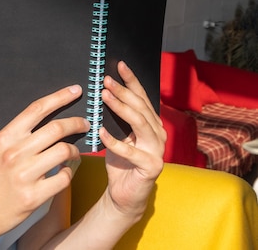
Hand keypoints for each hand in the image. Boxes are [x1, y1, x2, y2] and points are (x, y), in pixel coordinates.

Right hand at [0, 85, 89, 248]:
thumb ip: (19, 135)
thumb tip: (49, 121)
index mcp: (5, 137)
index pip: (36, 109)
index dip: (59, 97)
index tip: (75, 91)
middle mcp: (14, 153)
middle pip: (56, 129)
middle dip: (76, 123)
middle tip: (85, 124)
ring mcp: (24, 175)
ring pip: (64, 151)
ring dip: (75, 150)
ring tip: (74, 152)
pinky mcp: (34, 196)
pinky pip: (64, 177)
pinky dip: (70, 173)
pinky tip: (66, 171)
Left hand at [100, 61, 165, 220]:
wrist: (124, 194)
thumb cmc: (119, 161)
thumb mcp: (116, 133)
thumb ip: (115, 116)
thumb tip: (101, 92)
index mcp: (151, 123)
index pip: (142, 97)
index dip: (131, 80)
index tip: (119, 65)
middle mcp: (158, 133)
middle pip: (140, 107)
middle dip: (123, 91)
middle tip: (105, 80)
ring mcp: (157, 150)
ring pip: (139, 123)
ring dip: (121, 108)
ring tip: (104, 97)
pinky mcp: (151, 166)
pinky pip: (131, 151)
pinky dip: (115, 141)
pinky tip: (101, 132)